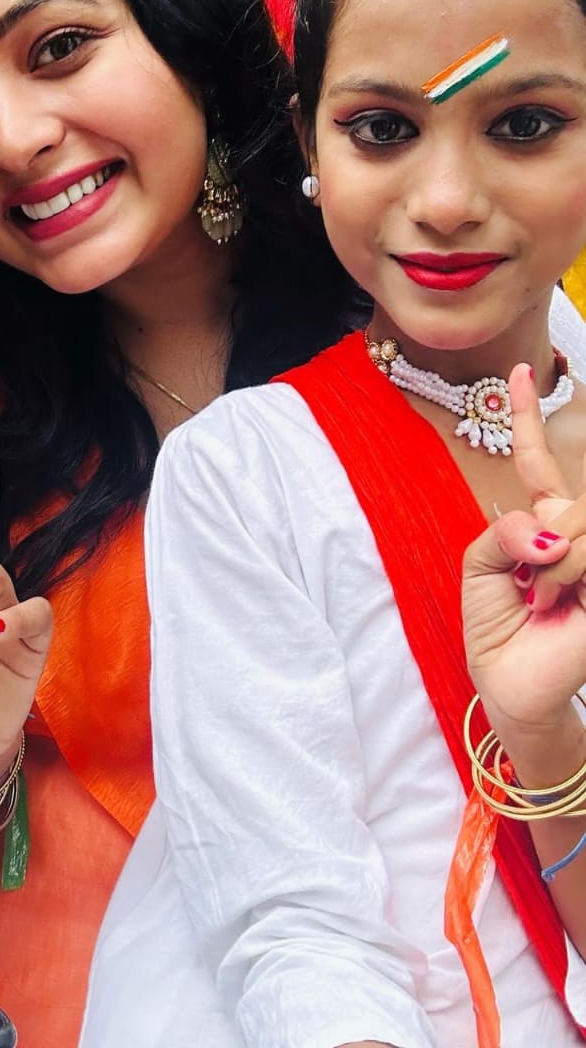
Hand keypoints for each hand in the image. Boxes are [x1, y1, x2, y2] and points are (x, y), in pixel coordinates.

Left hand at [463, 364, 585, 735]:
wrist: (511, 683)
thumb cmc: (496, 627)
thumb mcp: (480, 568)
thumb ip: (505, 531)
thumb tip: (554, 529)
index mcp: (542, 523)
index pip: (538, 461)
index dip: (526, 416)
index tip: (520, 372)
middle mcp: (578, 533)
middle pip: (562, 501)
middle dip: (535, 543)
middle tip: (531, 588)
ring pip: (575, 525)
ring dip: (548, 568)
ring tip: (544, 602)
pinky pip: (581, 551)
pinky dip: (563, 578)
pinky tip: (561, 606)